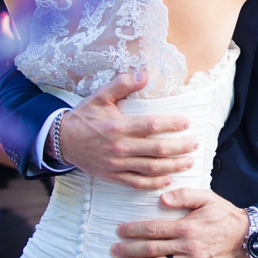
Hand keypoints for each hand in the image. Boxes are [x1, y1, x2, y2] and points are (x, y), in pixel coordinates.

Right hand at [57, 71, 196, 189]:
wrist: (62, 140)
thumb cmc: (85, 116)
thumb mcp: (101, 96)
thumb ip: (123, 84)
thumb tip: (145, 73)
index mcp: (118, 127)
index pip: (151, 125)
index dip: (171, 124)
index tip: (186, 123)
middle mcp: (120, 147)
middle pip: (156, 149)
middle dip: (179, 147)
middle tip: (195, 144)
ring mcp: (116, 164)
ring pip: (150, 168)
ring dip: (172, 166)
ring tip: (188, 162)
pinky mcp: (112, 176)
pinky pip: (136, 183)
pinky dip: (153, 184)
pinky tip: (167, 180)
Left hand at [112, 189, 249, 257]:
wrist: (245, 236)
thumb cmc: (224, 215)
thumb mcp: (207, 198)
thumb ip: (185, 195)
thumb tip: (163, 198)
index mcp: (187, 227)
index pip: (154, 229)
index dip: (134, 230)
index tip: (121, 230)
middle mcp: (188, 246)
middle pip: (152, 250)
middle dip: (130, 249)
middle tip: (115, 248)